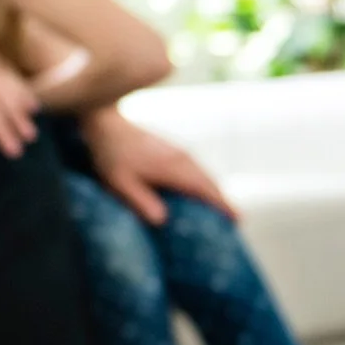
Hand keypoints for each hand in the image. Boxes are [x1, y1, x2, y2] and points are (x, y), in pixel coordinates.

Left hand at [80, 110, 235, 225]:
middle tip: (235, 220)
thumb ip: (140, 201)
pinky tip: (199, 187)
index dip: (222, 205)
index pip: (205, 189)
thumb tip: (162, 221)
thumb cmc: (111, 155)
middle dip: (222, 199)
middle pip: (209, 181)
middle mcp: (181, 158)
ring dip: (214, 189)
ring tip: (222, 207)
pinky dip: (203, 179)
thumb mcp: (120, 183)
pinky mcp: (171, 147)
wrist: (106, 123)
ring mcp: (178, 150)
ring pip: (203, 172)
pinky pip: (195, 166)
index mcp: (173, 168)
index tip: (237, 219)